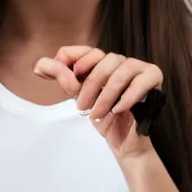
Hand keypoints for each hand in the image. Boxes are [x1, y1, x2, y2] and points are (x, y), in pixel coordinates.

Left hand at [34, 46, 163, 159]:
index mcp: (102, 63)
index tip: (70, 77)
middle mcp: (120, 61)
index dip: (75, 58)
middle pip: (104, 60)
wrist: (124, 141)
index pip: (88, 50)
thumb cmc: (102, 116)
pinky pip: (141, 81)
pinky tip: (118, 110)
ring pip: (121, 72)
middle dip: (89, 85)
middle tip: (81, 107)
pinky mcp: (153, 79)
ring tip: (97, 114)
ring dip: (105, 96)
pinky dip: (127, 97)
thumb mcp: (78, 96)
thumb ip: (61, 78)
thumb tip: (38, 66)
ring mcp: (138, 68)